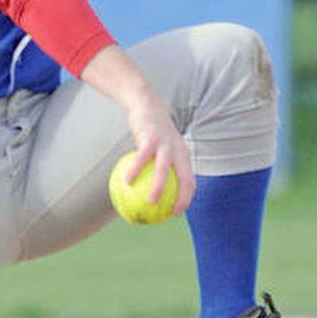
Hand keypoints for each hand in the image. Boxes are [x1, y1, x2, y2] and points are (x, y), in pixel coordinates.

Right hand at [79, 44, 196, 213]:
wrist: (145, 103)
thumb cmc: (149, 129)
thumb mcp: (157, 146)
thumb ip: (155, 165)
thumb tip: (145, 188)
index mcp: (183, 155)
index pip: (190, 180)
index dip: (187, 198)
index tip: (176, 212)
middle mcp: (179, 151)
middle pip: (184, 178)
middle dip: (181, 198)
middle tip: (169, 214)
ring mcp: (166, 144)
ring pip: (164, 170)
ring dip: (158, 187)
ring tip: (149, 202)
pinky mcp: (151, 138)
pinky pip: (142, 158)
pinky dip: (135, 170)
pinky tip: (126, 181)